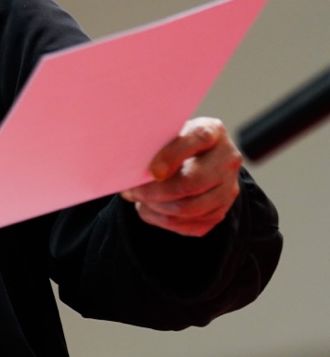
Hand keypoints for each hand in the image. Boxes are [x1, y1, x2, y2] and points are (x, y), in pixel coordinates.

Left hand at [120, 117, 242, 236]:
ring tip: (137, 199)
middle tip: (131, 191)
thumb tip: (128, 165)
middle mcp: (227, 160)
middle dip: (153, 191)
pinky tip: (149, 208)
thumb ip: (155, 144)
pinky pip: (187, 224)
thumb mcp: (167, 134)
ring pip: (187, 208)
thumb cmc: (173, 144)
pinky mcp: (220, 213)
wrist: (200, 161)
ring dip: (155, 207)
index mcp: (212, 131)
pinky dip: (161, 219)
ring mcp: (228, 189)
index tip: (152, 171)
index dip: (172, 156)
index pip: (198, 139)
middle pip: (190, 182)